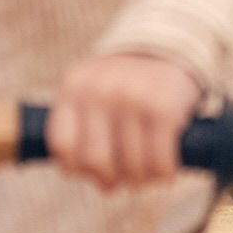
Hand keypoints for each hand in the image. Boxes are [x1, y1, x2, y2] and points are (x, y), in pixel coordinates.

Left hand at [47, 51, 203, 190]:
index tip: (90, 172)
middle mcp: (100, 91)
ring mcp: (132, 99)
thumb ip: (88, 133)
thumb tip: (105, 185)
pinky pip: (160, 161)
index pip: (63, 144)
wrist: (169, 47)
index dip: (75, 168)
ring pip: (132, 166)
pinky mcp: (163, 109)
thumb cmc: (126, 85)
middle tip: (124, 178)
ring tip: (147, 174)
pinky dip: (164, 174)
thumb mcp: (94, 93)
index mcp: (75, 87)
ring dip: (142, 179)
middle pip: (97, 161)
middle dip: (111, 179)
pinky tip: (166, 171)